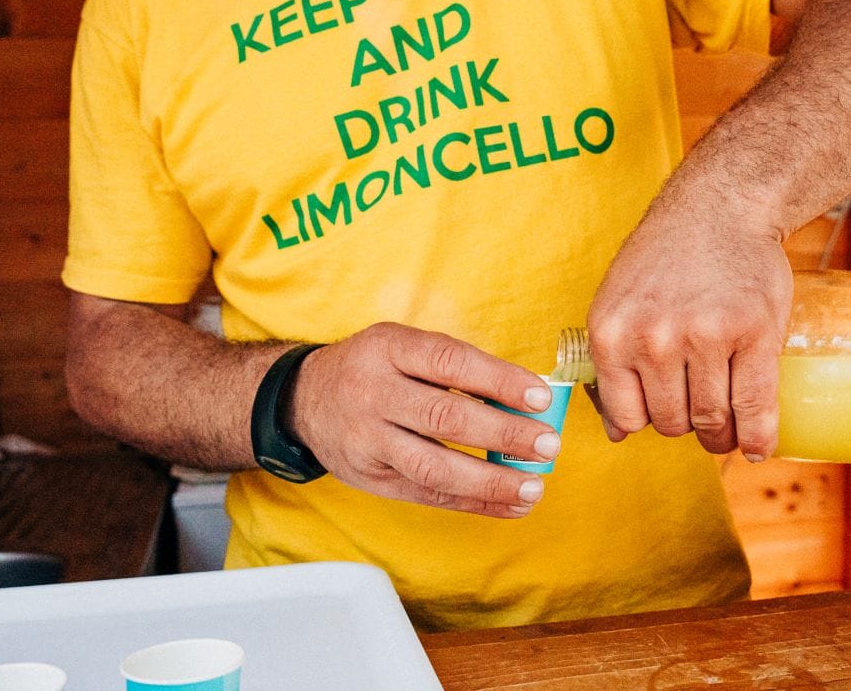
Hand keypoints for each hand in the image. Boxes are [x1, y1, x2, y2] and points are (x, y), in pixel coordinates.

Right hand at [287, 323, 561, 516]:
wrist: (303, 399)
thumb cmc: (375, 368)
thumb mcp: (404, 346)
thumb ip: (457, 366)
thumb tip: (528, 398)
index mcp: (388, 348)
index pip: (450, 362)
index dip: (498, 380)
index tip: (541, 398)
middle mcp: (373, 393)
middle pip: (443, 417)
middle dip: (503, 435)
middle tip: (547, 446)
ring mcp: (368, 440)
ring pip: (433, 467)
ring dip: (490, 482)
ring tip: (533, 487)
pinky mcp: (370, 478)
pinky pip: (427, 496)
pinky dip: (473, 504)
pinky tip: (509, 505)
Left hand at [586, 203, 792, 458]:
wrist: (720, 207)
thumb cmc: (667, 257)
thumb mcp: (618, 302)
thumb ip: (613, 363)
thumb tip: (617, 432)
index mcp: (611, 334)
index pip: (626, 417)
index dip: (647, 422)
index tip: (662, 416)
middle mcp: (652, 340)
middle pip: (671, 423)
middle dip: (687, 426)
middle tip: (701, 412)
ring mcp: (704, 337)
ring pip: (711, 419)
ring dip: (722, 435)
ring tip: (728, 428)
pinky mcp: (752, 333)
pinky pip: (755, 406)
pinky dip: (759, 436)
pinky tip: (760, 446)